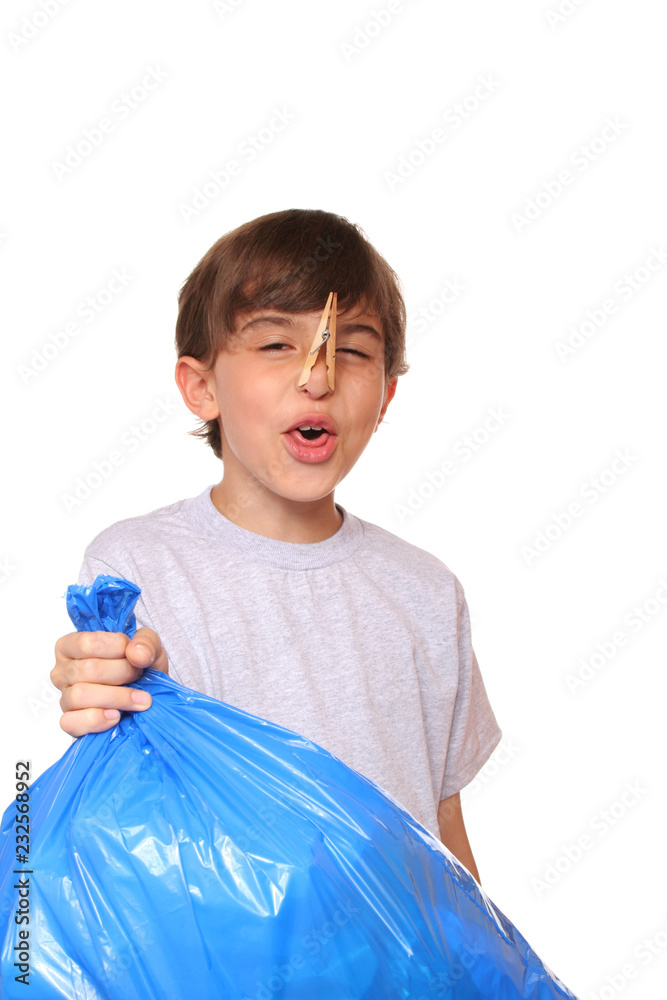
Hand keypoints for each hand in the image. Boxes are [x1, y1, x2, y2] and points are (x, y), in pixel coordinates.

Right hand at [51, 628, 167, 736]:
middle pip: (87, 670)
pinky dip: (97, 720)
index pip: (86, 644)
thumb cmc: (140, 667)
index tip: (134, 655)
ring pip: (80, 695)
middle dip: (122, 673)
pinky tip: (116, 716)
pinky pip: (72, 723)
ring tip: (139, 699)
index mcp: (71, 646)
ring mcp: (64, 698)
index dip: (117, 648)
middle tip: (139, 676)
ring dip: (117, 697)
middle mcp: (62, 672)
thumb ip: (145, 641)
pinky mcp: (69, 723)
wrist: (150, 696)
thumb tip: (137, 654)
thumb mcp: (148, 645)